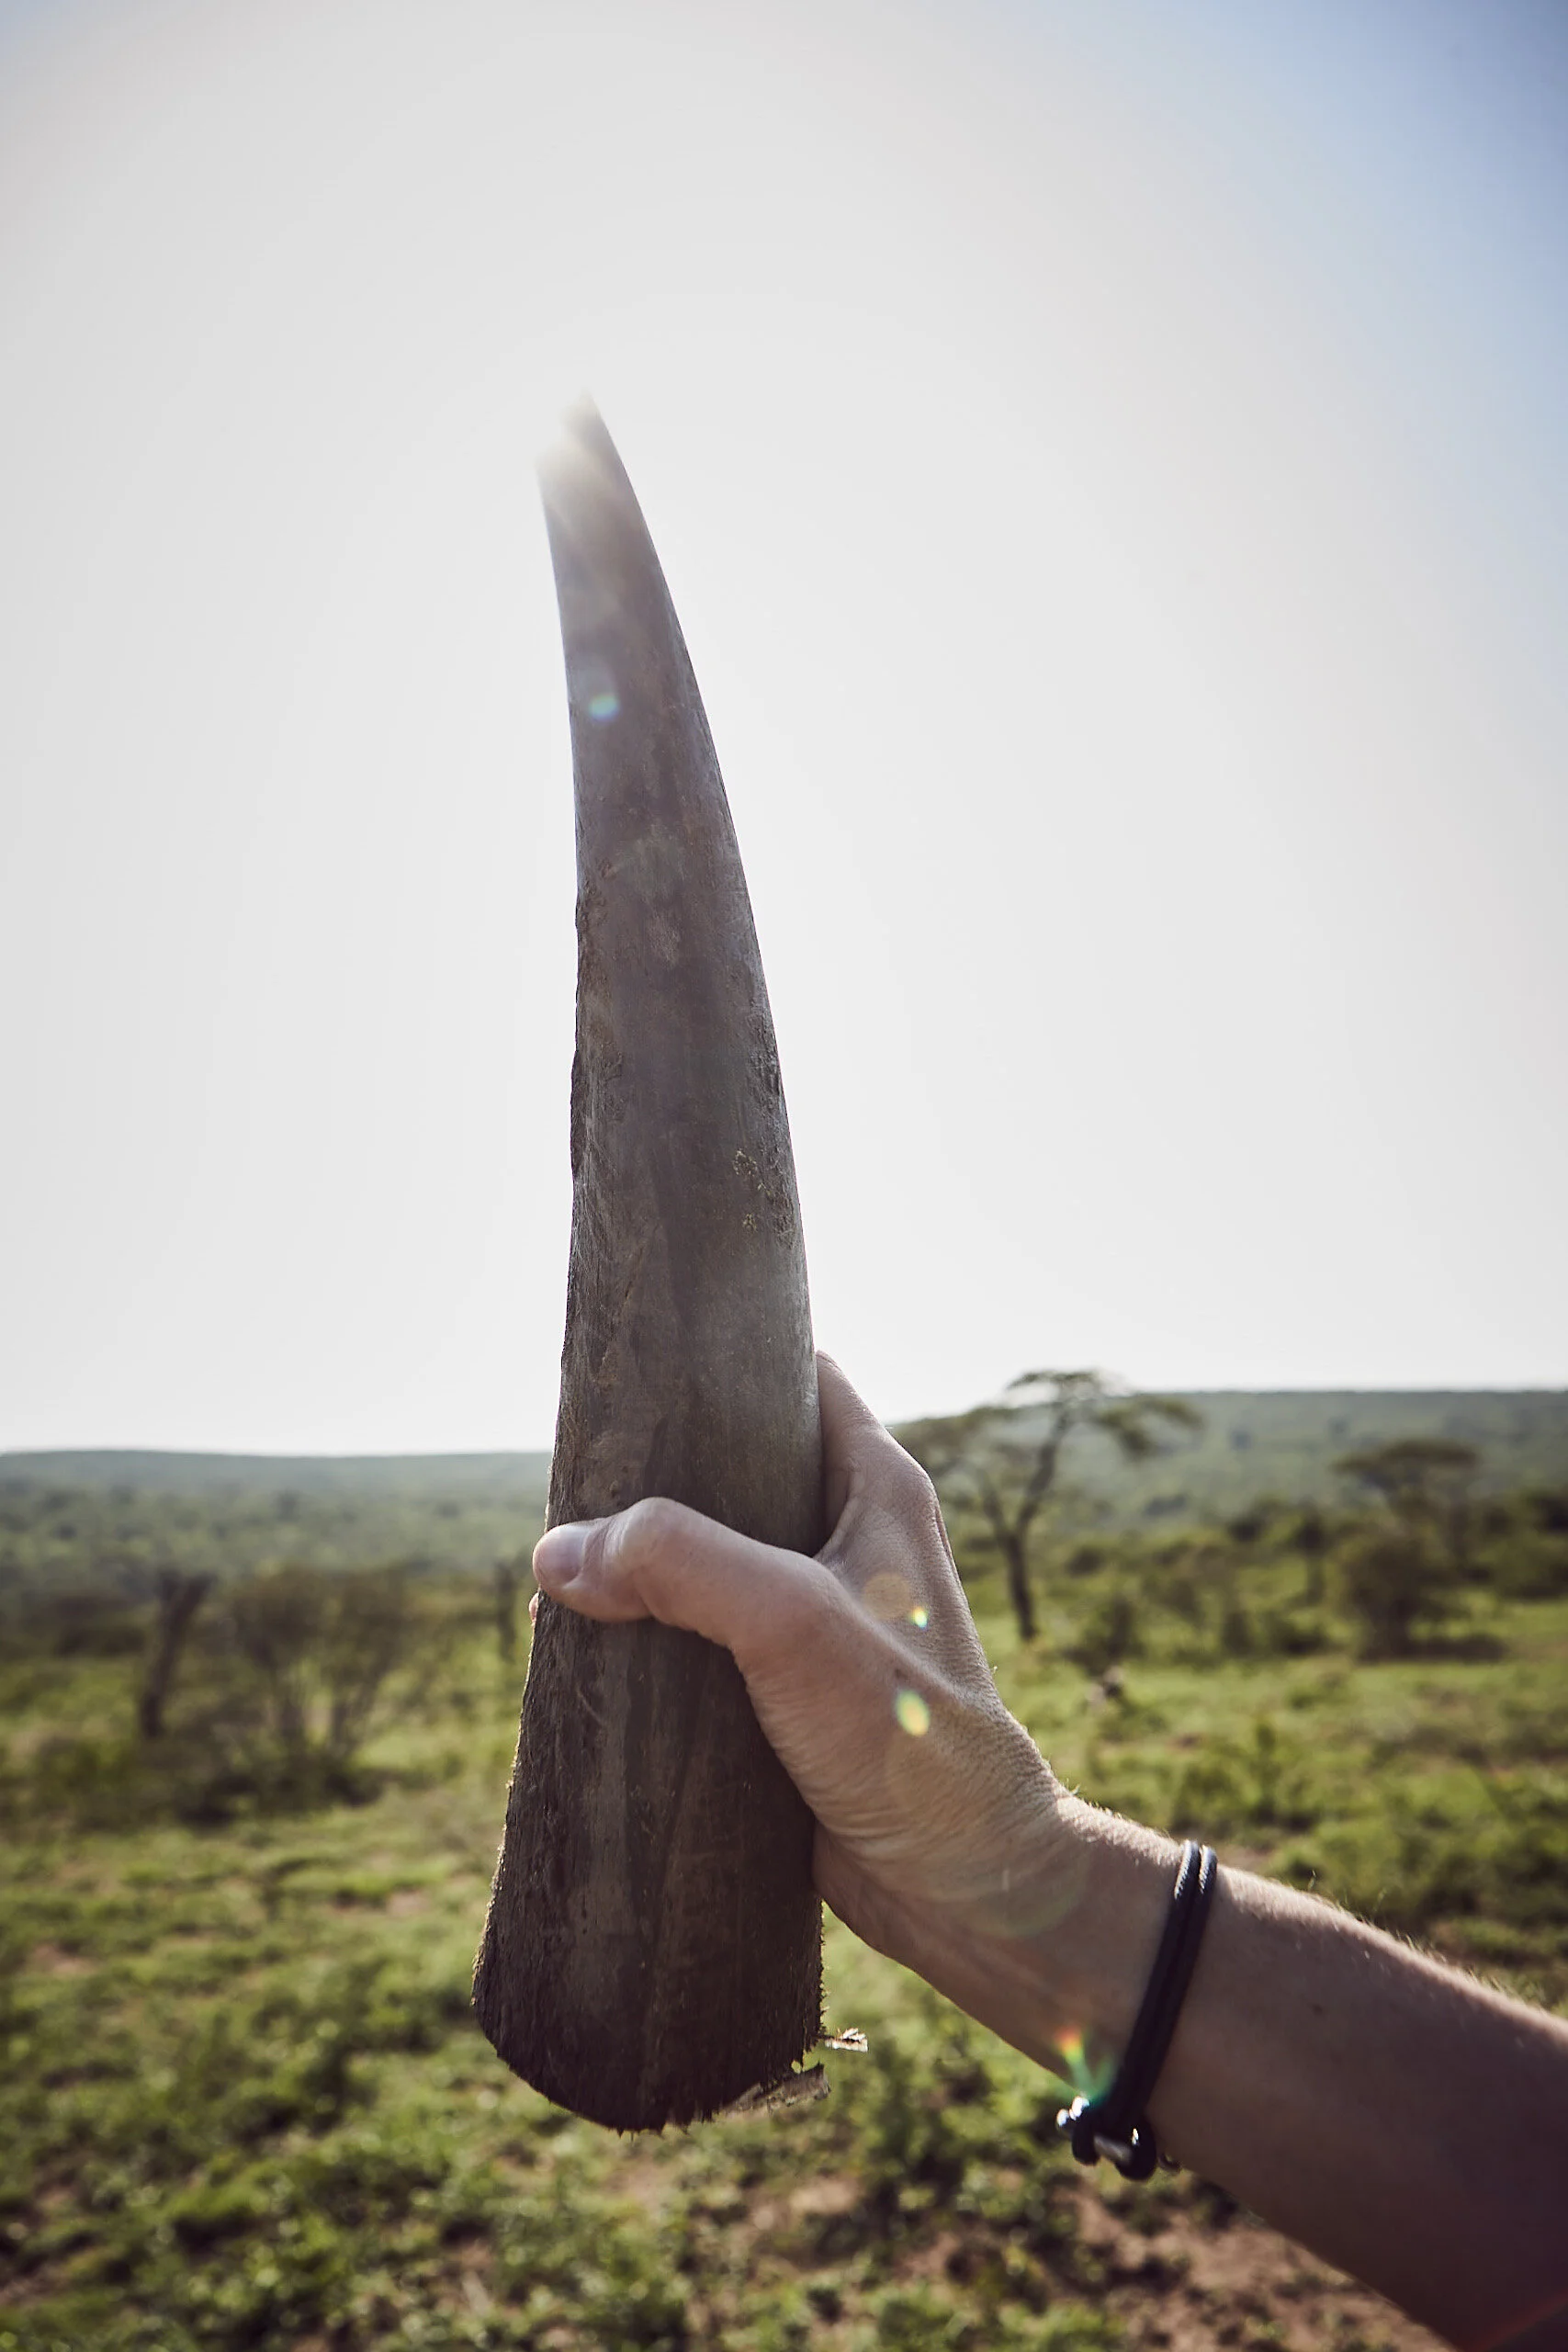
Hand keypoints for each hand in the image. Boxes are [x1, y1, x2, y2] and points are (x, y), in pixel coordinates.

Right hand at [532, 1354, 1081, 2052]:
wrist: (966, 1888)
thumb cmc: (911, 1741)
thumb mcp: (793, 1623)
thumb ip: (681, 1564)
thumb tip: (559, 1553)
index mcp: (876, 1488)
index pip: (793, 1374)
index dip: (717, 1359)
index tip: (631, 1364)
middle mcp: (849, 1541)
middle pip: (729, 1471)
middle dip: (648, 1480)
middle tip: (564, 1488)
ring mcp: (816, 1622)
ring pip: (706, 1565)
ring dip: (637, 1575)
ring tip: (554, 1582)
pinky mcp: (785, 1698)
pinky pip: (700, 1648)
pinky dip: (645, 1649)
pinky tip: (583, 1662)